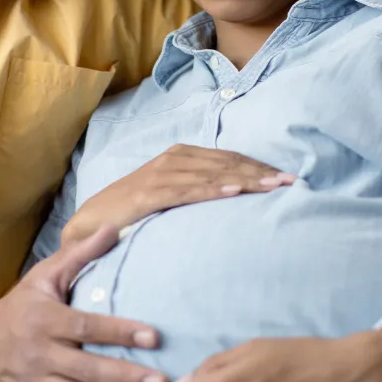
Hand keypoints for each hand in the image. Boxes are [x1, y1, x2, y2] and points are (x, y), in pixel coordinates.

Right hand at [0, 226, 168, 381]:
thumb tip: (111, 228)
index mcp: (47, 321)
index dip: (120, 331)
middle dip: (125, 381)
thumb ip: (78, 255)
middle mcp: (44, 356)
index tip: (155, 336)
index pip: (87, 326)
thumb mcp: (42, 277)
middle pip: (89, 371)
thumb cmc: (18, 308)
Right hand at [61, 144, 295, 245]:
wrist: (90, 224)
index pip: (228, 158)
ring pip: (209, 174)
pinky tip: (233, 192)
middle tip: (291, 181)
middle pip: (224, 163)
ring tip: (271, 186)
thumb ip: (197, 192)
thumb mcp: (170, 197)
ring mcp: (159, 176)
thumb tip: (236, 199)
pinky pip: (185, 191)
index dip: (258, 166)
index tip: (287, 177)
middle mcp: (172, 160)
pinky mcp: (148, 195)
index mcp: (180, 157)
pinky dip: (211, 190)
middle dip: (259, 171)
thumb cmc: (134, 213)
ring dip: (243, 179)